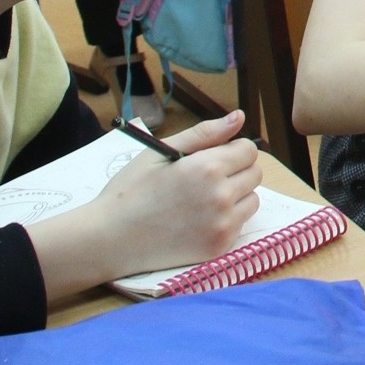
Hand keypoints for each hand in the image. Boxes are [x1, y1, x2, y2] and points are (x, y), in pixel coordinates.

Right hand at [34, 111, 261, 292]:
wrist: (109, 239)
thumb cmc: (131, 190)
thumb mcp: (163, 152)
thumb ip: (205, 133)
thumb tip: (239, 117)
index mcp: (208, 167)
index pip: (249, 150)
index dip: (232, 150)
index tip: (212, 158)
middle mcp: (221, 196)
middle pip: (255, 173)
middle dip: (236, 171)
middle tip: (204, 179)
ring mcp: (222, 224)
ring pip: (252, 199)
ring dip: (236, 196)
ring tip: (201, 200)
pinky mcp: (219, 247)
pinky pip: (240, 225)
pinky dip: (227, 220)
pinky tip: (199, 220)